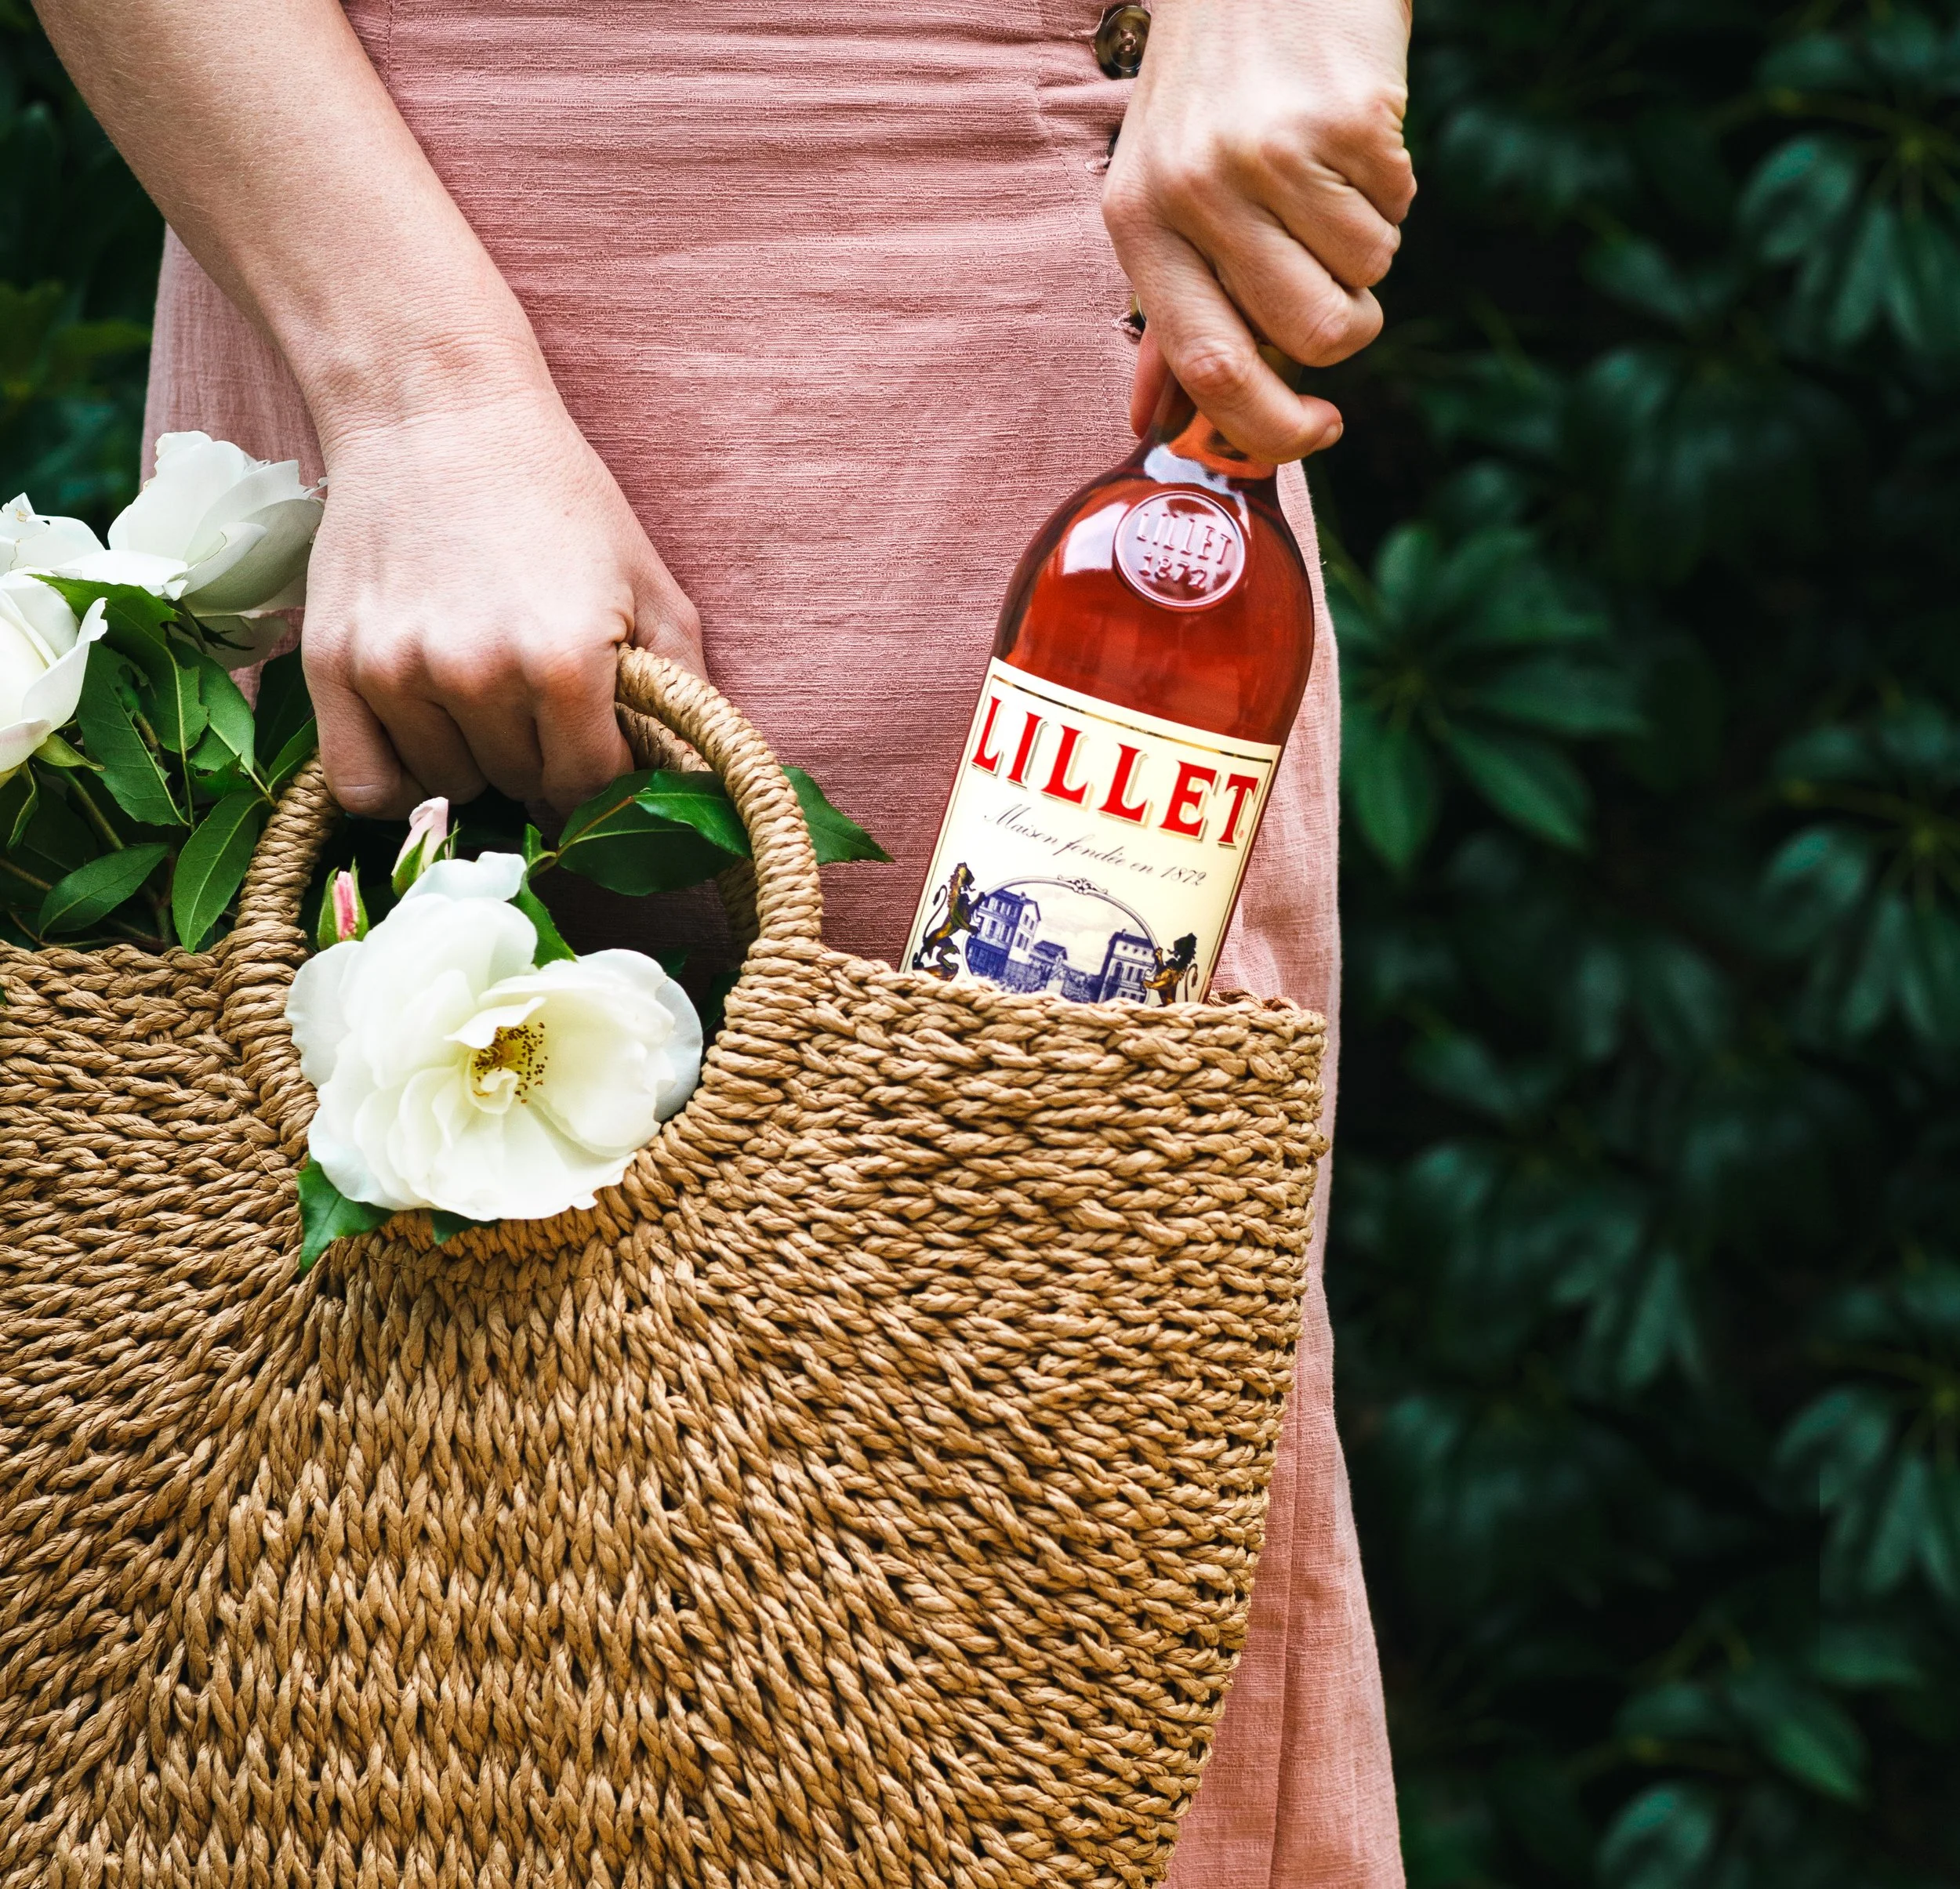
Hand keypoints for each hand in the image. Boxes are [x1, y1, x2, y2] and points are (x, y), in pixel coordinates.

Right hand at [301, 377, 702, 818]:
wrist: (436, 408)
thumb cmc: (556, 495)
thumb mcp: (648, 584)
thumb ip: (684, 689)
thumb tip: (693, 779)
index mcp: (563, 664)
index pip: (586, 785)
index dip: (600, 768)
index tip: (596, 735)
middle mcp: (475, 676)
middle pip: (519, 785)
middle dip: (540, 756)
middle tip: (537, 696)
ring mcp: (396, 673)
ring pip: (449, 783)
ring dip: (472, 758)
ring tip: (481, 689)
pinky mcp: (332, 664)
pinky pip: (362, 783)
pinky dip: (396, 783)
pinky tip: (423, 745)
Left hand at [1103, 0, 1415, 459]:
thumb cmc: (1208, 95)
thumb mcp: (1160, 194)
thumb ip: (1167, 311)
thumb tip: (1159, 422)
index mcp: (1139, 223)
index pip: (1209, 366)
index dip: (1270, 426)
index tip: (1312, 434)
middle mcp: (1196, 191)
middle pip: (1310, 335)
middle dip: (1346, 330)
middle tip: (1339, 286)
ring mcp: (1271, 152)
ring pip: (1365, 276)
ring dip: (1367, 247)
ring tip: (1330, 184)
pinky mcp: (1345, 116)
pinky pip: (1398, 206)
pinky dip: (1391, 188)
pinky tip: (1352, 140)